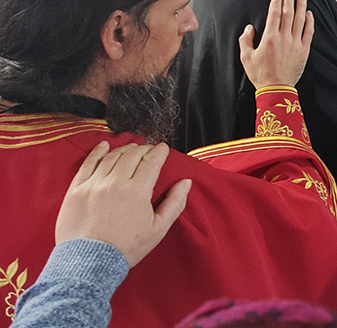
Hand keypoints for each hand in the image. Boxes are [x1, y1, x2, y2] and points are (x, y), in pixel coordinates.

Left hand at [56, 141, 190, 267]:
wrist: (88, 263)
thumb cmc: (124, 248)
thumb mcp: (157, 229)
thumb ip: (174, 203)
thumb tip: (185, 183)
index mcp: (137, 191)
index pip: (151, 161)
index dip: (159, 152)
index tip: (162, 149)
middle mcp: (115, 182)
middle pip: (132, 155)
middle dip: (143, 149)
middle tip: (148, 151)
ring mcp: (94, 184)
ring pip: (112, 157)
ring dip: (124, 149)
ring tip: (131, 149)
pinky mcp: (77, 190)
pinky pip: (88, 164)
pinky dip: (97, 152)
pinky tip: (104, 146)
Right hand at [239, 0, 314, 88]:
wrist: (276, 89)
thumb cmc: (260, 74)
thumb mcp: (246, 57)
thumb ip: (245, 40)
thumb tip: (249, 28)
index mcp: (270, 38)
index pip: (274, 13)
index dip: (277, 0)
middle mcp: (284, 38)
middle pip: (288, 13)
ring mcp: (296, 44)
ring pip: (300, 20)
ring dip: (301, 6)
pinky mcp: (304, 50)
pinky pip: (308, 32)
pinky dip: (310, 22)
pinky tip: (309, 14)